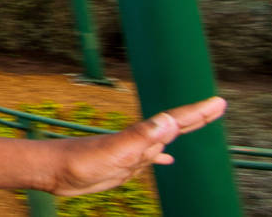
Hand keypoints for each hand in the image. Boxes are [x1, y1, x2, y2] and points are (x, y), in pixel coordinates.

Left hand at [47, 98, 226, 196]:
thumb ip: (141, 137)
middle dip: (196, 117)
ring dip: (181, 131)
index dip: (198, 113)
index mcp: (140, 136)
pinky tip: (166, 159)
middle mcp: (138, 141)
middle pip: (174, 126)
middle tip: (217, 105)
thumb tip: (169, 120)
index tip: (219, 102)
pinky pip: (149, 159)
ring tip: (198, 123)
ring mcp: (131, 152)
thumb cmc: (80, 161)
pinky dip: (160, 157)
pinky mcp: (122, 165)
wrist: (53, 171)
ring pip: (163, 140)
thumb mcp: (115, 151)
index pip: (176, 121)